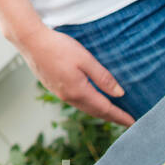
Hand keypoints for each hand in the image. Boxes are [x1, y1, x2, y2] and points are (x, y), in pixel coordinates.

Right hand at [15, 25, 135, 128]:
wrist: (30, 42)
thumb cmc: (58, 47)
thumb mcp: (85, 59)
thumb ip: (102, 77)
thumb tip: (119, 93)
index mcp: (78, 91)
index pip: (105, 109)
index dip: (120, 116)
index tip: (133, 123)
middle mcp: (68, 97)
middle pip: (95, 112)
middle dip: (111, 117)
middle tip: (125, 121)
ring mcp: (59, 93)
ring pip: (84, 107)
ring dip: (99, 112)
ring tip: (111, 113)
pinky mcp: (53, 87)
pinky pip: (75, 102)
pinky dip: (88, 105)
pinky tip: (91, 100)